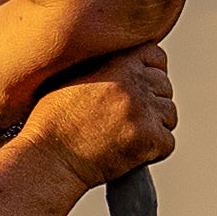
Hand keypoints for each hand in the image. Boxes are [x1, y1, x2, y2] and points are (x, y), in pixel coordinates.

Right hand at [20, 43, 173, 183]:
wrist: (47, 158)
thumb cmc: (53, 121)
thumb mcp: (73, 75)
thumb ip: (106, 65)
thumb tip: (130, 63)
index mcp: (117, 61)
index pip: (157, 57)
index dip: (150, 73)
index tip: (135, 91)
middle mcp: (133, 81)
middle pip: (165, 87)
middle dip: (150, 104)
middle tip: (122, 121)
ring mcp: (142, 109)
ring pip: (169, 115)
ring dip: (153, 128)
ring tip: (121, 137)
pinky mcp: (147, 137)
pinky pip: (167, 143)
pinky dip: (152, 152)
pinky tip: (125, 152)